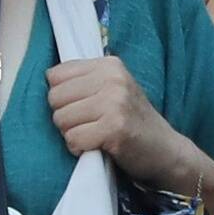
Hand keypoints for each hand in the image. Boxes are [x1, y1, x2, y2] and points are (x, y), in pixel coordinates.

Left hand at [45, 54, 189, 188]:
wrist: (166, 150)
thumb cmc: (133, 120)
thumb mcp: (114, 89)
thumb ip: (85, 81)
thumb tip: (47, 82)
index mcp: (109, 64)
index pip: (55, 75)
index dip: (62, 97)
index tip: (83, 107)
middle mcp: (112, 78)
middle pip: (54, 98)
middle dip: (65, 117)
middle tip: (89, 124)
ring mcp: (114, 102)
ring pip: (61, 119)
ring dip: (72, 134)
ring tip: (94, 134)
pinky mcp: (114, 128)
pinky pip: (73, 139)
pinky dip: (79, 148)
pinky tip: (97, 146)